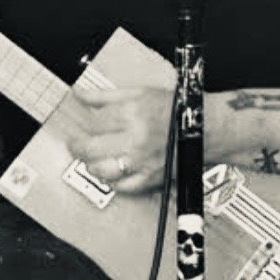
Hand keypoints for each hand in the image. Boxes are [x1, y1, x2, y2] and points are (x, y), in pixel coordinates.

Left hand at [53, 85, 174, 195]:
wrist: (204, 129)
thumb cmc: (174, 109)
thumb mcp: (139, 93)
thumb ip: (106, 95)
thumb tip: (80, 94)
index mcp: (132, 114)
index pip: (94, 123)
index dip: (82, 125)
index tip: (80, 126)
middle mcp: (135, 139)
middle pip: (91, 148)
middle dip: (77, 146)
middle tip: (75, 144)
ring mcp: (141, 161)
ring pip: (101, 170)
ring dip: (91, 164)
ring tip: (91, 158)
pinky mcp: (150, 178)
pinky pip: (121, 186)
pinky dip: (111, 181)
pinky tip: (110, 172)